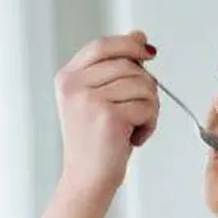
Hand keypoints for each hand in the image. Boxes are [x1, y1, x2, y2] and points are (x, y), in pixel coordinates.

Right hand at [54, 30, 158, 191]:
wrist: (87, 180)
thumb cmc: (96, 143)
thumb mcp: (100, 99)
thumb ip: (116, 67)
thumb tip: (139, 36)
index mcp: (68, 78)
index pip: (103, 46)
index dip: (129, 45)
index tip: (148, 54)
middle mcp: (74, 86)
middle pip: (129, 65)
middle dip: (145, 87)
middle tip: (139, 111)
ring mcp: (90, 100)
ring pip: (143, 85)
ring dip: (149, 108)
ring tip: (134, 127)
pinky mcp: (109, 117)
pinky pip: (147, 107)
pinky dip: (149, 125)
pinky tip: (134, 138)